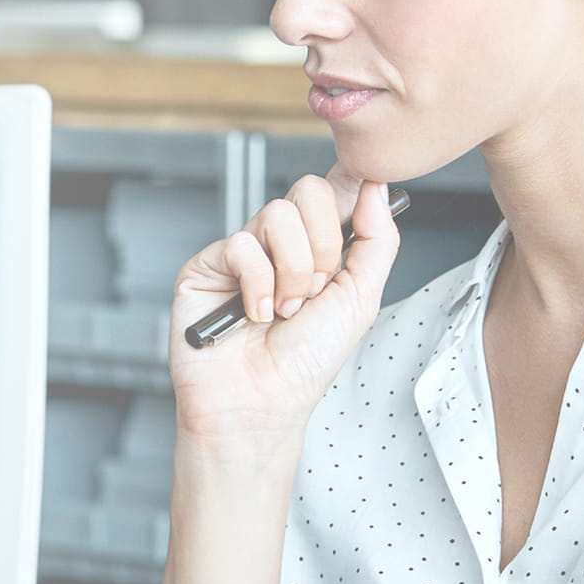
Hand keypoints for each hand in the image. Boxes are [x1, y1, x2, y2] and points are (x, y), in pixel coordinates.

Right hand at [166, 169, 398, 446]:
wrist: (261, 402)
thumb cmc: (306, 363)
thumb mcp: (361, 299)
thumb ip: (376, 241)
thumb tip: (375, 187)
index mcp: (319, 248)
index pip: (335, 192)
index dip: (351, 182)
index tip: (367, 184)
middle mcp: (281, 244)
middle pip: (309, 192)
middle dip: (324, 246)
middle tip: (316, 289)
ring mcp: (244, 252)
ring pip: (277, 215)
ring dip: (293, 272)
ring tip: (285, 309)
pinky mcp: (207, 265)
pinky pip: (241, 245)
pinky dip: (258, 285)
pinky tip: (255, 314)